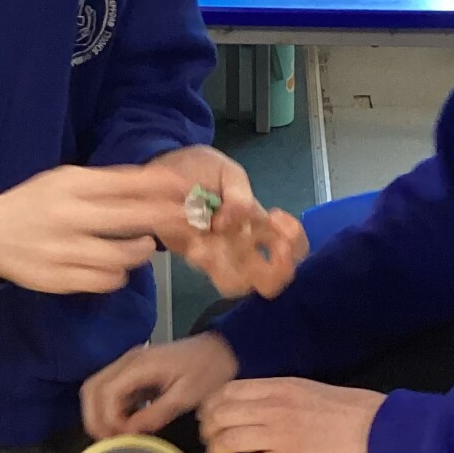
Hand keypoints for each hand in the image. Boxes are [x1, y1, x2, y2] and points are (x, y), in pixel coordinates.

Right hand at [0, 164, 187, 294]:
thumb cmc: (35, 203)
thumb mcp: (64, 180)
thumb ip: (104, 183)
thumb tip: (152, 183)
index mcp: (69, 186)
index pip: (124, 185)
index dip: (160, 187)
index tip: (185, 188)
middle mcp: (68, 217)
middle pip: (130, 220)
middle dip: (162, 219)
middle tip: (181, 220)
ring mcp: (63, 251)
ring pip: (122, 258)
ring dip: (140, 252)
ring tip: (142, 246)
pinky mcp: (60, 279)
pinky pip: (104, 281)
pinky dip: (118, 275)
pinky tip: (117, 267)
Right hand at [81, 331, 237, 439]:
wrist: (220, 349)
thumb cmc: (207, 370)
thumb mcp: (186, 396)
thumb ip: (156, 414)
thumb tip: (130, 433)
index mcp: (139, 365)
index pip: (107, 392)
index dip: (108, 419)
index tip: (122, 437)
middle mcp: (127, 362)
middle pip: (92, 388)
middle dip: (95, 418)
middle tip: (108, 441)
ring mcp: (128, 365)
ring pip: (96, 389)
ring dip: (99, 414)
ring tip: (114, 436)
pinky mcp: (133, 372)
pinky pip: (111, 391)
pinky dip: (110, 409)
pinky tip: (123, 425)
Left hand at [152, 147, 307, 298]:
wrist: (159, 173)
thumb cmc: (200, 170)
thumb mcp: (225, 170)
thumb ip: (239, 194)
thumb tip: (230, 223)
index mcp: (259, 221)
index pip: (294, 243)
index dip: (294, 239)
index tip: (275, 217)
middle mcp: (246, 244)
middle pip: (275, 276)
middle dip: (274, 268)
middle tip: (251, 244)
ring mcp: (223, 255)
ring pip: (242, 282)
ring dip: (232, 265)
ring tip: (212, 243)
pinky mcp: (198, 260)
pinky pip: (212, 274)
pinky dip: (206, 260)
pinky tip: (195, 244)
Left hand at [198, 378, 384, 452]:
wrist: (377, 430)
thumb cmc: (350, 408)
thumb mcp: (308, 389)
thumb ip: (279, 394)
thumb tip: (257, 404)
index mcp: (279, 387)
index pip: (229, 391)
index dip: (211, 405)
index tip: (209, 415)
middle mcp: (273, 408)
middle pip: (221, 415)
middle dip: (208, 429)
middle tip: (209, 439)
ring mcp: (278, 436)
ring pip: (228, 441)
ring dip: (217, 451)